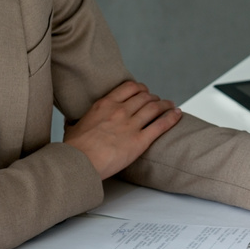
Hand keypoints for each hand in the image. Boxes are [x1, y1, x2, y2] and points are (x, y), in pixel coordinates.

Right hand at [64, 80, 182, 178]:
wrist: (80, 162)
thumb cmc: (74, 148)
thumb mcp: (73, 127)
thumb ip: (77, 122)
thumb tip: (72, 123)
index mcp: (105, 104)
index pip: (129, 87)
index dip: (140, 88)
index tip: (143, 91)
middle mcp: (120, 110)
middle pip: (144, 97)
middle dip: (153, 98)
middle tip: (158, 101)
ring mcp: (131, 125)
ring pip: (155, 108)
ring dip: (165, 105)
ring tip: (170, 105)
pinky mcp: (140, 141)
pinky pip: (160, 125)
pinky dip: (171, 117)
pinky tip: (177, 114)